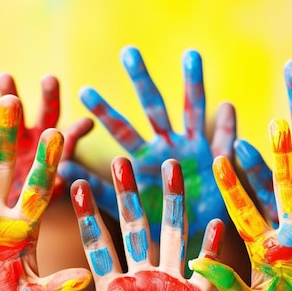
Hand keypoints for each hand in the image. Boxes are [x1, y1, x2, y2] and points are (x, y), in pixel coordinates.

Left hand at [29, 156, 222, 290]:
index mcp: (112, 287)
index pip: (98, 243)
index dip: (88, 215)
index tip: (76, 184)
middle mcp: (141, 279)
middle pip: (136, 228)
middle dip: (130, 196)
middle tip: (124, 162)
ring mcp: (171, 287)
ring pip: (172, 237)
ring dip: (173, 205)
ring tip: (172, 171)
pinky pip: (206, 272)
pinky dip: (210, 250)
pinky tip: (216, 222)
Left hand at [78, 46, 232, 241]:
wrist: (190, 238)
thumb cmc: (155, 223)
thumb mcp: (124, 207)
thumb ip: (98, 188)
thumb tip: (63, 168)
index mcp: (143, 157)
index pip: (121, 128)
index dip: (104, 111)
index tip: (83, 91)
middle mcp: (167, 145)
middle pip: (153, 106)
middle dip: (141, 80)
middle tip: (128, 52)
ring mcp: (194, 148)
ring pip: (193, 109)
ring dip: (193, 83)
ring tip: (191, 54)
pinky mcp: (217, 159)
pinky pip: (225, 139)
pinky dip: (228, 124)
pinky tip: (227, 105)